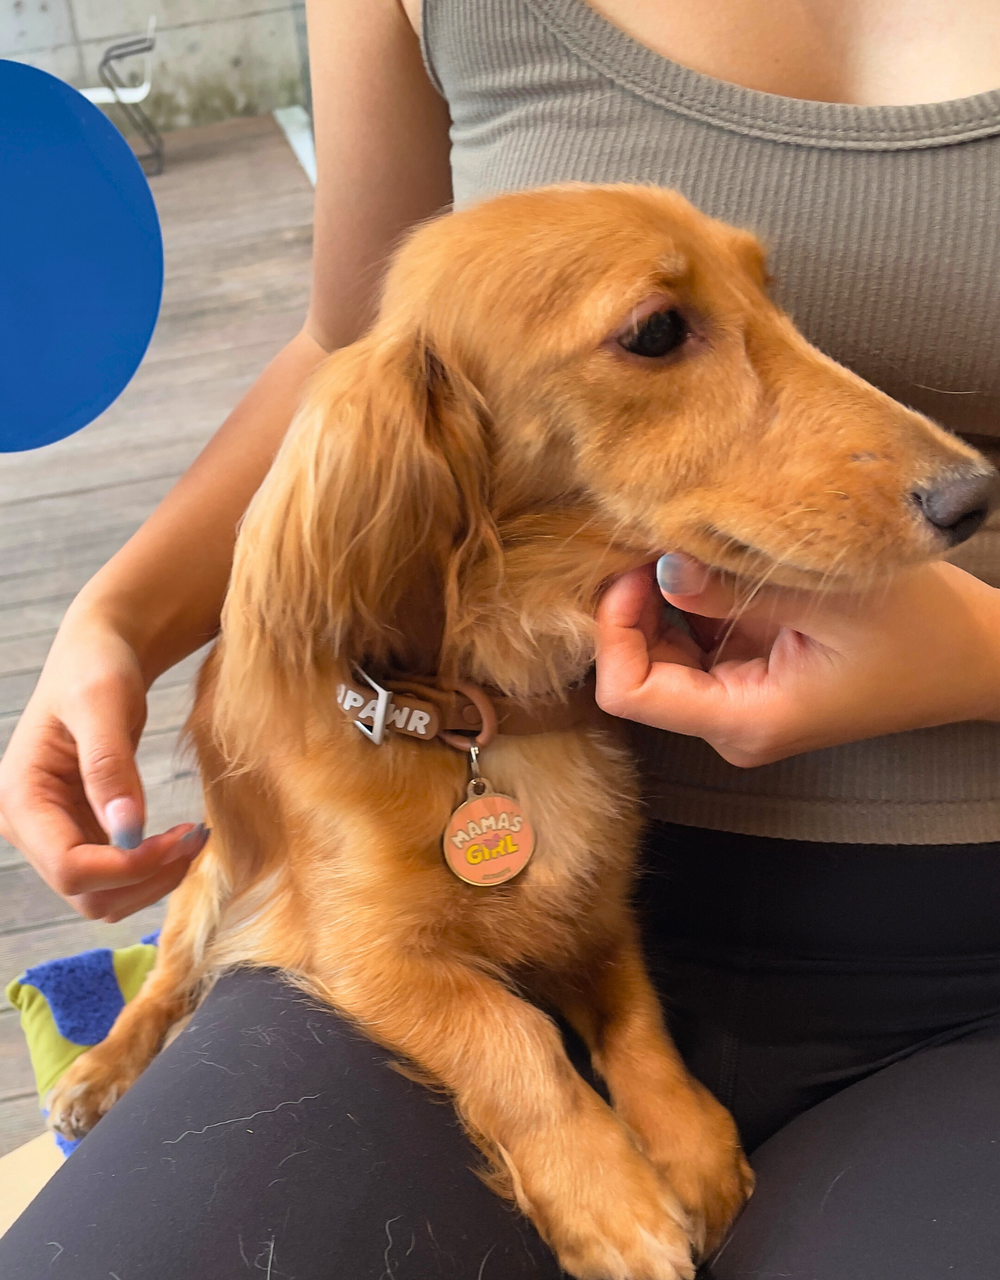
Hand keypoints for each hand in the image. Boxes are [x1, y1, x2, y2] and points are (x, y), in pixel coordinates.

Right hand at [0, 608, 206, 921]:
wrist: (101, 652)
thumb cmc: (97, 667)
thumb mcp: (104, 704)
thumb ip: (110, 766)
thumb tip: (127, 830)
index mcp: (20, 797)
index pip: (70, 868)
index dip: (128, 867)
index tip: (181, 837)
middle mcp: (28, 825)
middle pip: (86, 893)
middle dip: (145, 878)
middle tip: (196, 839)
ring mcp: (53, 832)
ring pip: (103, 895)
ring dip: (152, 879)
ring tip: (193, 838)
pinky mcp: (80, 830)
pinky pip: (115, 874)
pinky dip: (151, 867)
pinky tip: (180, 837)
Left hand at [595, 555, 999, 766]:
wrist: (976, 656)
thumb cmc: (921, 633)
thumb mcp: (829, 598)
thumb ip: (738, 585)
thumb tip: (661, 564)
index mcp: (746, 719)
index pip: (629, 694)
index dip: (615, 631)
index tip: (634, 571)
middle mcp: (732, 721)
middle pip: (638, 668)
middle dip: (634, 604)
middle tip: (653, 537)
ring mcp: (740, 700)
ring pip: (661, 649)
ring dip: (661, 596)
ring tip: (685, 540)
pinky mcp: (751, 674)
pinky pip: (694, 637)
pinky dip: (691, 597)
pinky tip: (711, 558)